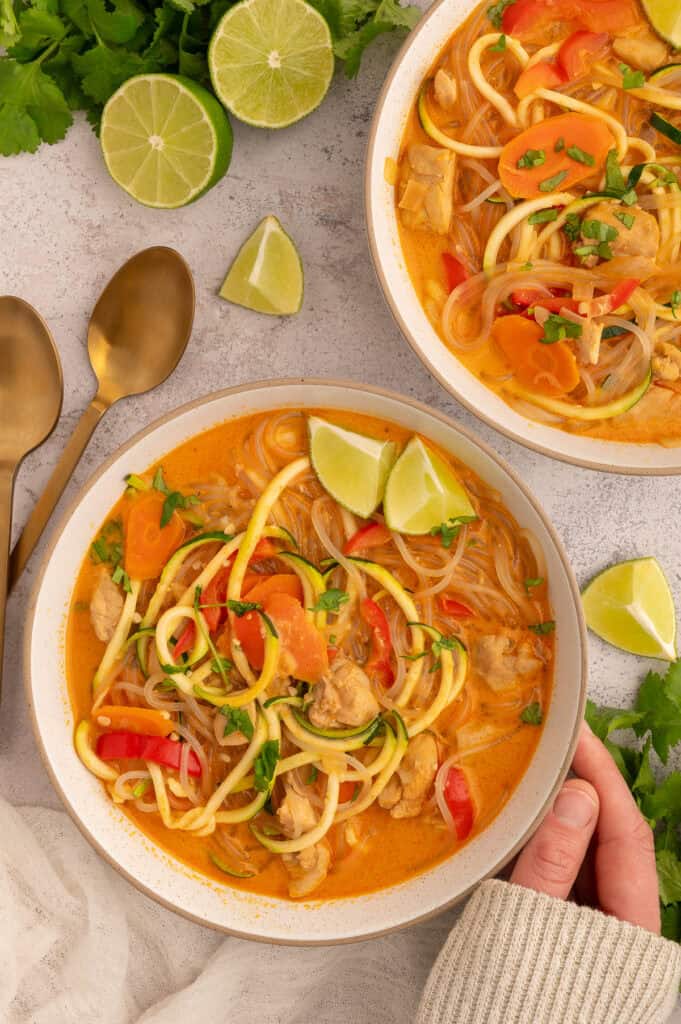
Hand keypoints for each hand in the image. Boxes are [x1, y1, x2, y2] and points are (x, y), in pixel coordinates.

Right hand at [510, 720, 659, 933]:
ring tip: (534, 771)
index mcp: (630, 926)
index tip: (576, 736)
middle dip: (585, 785)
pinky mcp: (568, 928)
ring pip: (587, 852)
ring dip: (562, 810)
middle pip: (611, 838)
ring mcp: (596, 925)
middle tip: (554, 742)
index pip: (627, 830)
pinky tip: (523, 819)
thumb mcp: (530, 926)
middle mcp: (622, 923)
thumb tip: (576, 794)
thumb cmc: (516, 1004)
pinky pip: (565, 870)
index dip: (603, 775)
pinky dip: (546, 839)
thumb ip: (551, 863)